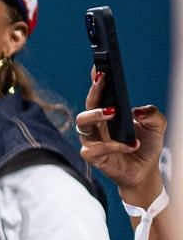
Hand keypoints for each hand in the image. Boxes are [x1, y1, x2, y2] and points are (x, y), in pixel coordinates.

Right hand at [76, 71, 164, 206]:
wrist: (144, 171)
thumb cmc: (146, 145)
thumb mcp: (157, 125)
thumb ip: (152, 114)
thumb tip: (136, 111)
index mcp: (108, 114)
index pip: (99, 94)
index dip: (96, 80)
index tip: (99, 67)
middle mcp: (96, 125)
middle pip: (86, 106)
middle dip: (93, 92)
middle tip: (103, 81)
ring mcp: (92, 140)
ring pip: (83, 124)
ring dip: (97, 115)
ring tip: (114, 113)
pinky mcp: (93, 157)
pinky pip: (96, 149)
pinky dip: (115, 146)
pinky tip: (131, 145)